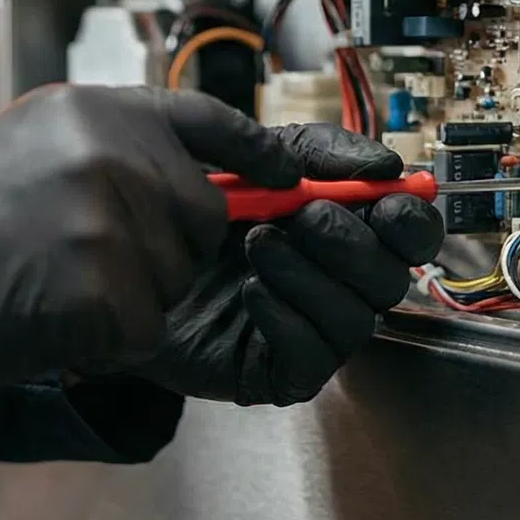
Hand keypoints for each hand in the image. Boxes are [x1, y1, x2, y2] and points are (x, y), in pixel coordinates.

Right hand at [0, 85, 300, 390]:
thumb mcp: (24, 141)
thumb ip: (103, 142)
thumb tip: (180, 164)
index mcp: (92, 111)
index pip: (204, 118)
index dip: (253, 148)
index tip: (285, 172)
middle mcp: (111, 156)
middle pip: (201, 213)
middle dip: (164, 247)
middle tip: (80, 260)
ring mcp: (111, 224)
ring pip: (176, 277)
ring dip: (131, 296)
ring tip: (50, 283)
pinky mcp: (107, 295)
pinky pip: (147, 329)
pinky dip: (108, 341)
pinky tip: (47, 319)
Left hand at [106, 124, 445, 406]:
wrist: (110, 256)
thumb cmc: (179, 204)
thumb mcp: (242, 153)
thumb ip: (311, 148)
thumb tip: (384, 164)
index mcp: (341, 225)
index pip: (409, 231)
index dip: (409, 216)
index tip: (382, 195)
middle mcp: (336, 282)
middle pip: (394, 276)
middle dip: (354, 243)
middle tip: (304, 215)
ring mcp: (310, 329)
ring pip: (357, 318)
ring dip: (312, 275)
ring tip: (256, 245)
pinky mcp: (276, 371)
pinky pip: (313, 357)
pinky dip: (287, 317)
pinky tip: (249, 289)